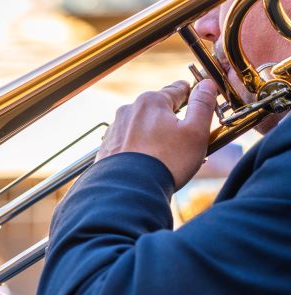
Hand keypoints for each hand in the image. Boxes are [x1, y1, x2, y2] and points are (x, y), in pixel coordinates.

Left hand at [97, 79, 218, 188]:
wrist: (129, 191)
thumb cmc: (166, 162)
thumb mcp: (195, 131)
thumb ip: (203, 104)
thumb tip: (206, 84)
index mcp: (151, 101)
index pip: (178, 90)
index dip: (193, 96)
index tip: (200, 102)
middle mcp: (128, 110)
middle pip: (159, 110)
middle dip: (172, 120)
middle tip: (185, 139)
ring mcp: (114, 130)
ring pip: (142, 127)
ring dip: (155, 135)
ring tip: (167, 156)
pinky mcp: (107, 148)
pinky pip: (128, 143)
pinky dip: (139, 148)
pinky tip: (147, 163)